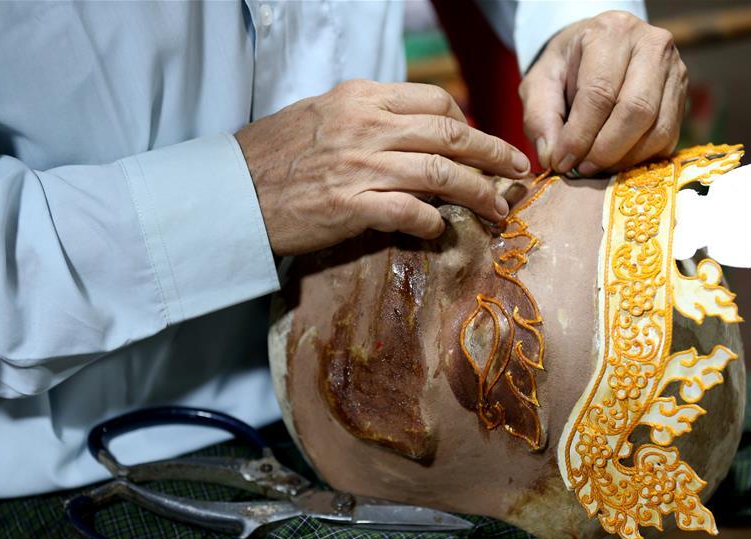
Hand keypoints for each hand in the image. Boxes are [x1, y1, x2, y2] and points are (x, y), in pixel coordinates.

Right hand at [235, 80, 530, 254]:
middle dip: (494, 154)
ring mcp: (361, 166)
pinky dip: (433, 222)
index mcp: (361, 97)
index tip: (484, 143)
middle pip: (451, 135)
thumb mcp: (321, 114)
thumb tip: (409, 129)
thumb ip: (367, 117)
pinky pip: (410, 212)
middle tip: (519, 173)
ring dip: (479, 195)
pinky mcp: (351, 206)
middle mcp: (367, 126)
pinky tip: (441, 230)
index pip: (436, 101)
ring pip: (441, 174)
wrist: (230, 191)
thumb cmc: (273, 154)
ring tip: (500, 211)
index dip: (470, 123)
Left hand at [520, 11, 687, 175]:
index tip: (561, 162)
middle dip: (605, 150)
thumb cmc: (566, 67)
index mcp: (611, 33)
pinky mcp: (682, 96)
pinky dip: (640, 159)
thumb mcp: (539, 83)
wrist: (596, 49)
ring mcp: (674, 70)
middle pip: (637, 110)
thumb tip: (553, 157)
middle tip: (581, 170)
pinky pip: (668, 138)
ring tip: (595, 168)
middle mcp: (651, 45)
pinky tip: (615, 162)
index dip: (580, 135)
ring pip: (657, 129)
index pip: (599, 93)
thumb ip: (539, 118)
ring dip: (624, 159)